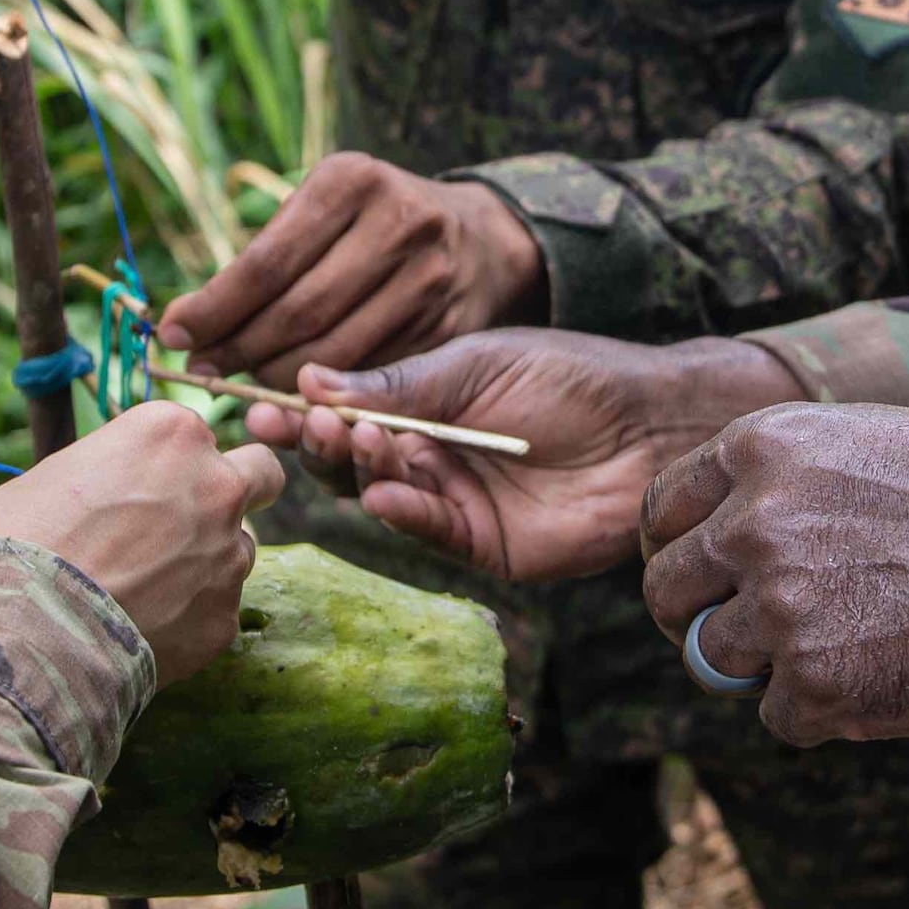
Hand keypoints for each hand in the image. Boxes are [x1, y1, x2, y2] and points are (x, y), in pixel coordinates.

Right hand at [0, 399, 285, 683]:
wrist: (19, 632)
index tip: (143, 489)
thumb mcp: (52, 476)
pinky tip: (138, 632)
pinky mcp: (224, 618)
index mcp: (171, 434)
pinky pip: (217, 611)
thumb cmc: (14, 544)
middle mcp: (216, 485)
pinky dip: (187, 621)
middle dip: (235, 493)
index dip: (170, 465)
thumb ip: (108, 472)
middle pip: (260, 475)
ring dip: (205, 564)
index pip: (196, 436)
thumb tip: (112, 493)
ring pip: (238, 551)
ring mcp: (227, 555)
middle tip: (190, 522)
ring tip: (141, 593)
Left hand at [157, 155, 547, 380]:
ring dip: (274, 379)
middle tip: (201, 369)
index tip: (172, 334)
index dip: (214, 308)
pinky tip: (294, 392)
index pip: (266, 262)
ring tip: (240, 381)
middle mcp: (398, 223)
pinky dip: (323, 392)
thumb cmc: (374, 221)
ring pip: (332, 352)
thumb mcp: (327, 205)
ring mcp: (430, 277)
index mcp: (352, 181)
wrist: (481, 236)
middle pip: (297, 311)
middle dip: (238, 348)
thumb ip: (269, 252)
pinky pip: (369, 375)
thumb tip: (189, 322)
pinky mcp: (449, 327)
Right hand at [247, 332, 798, 585]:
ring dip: (358, 468)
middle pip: (350, 459)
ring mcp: (453, 501)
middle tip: (298, 423)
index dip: (303, 410)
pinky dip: (400, 511)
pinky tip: (385, 492)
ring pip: (380, 494)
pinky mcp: (482, 544)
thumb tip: (309, 381)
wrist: (649, 426)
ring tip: (353, 438)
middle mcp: (430, 455)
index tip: (259, 397)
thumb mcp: (474, 365)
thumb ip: (396, 383)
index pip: (346, 412)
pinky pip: (427, 531)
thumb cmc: (569, 378)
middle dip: (317, 442)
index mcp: (423, 405)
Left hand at [640, 406, 908, 745]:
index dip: (676, 548)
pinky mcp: (812, 683)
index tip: (701, 574)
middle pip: (667, 591)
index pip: (661, 510)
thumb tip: (716, 528)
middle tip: (744, 630)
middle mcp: (753, 525)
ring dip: (761, 665)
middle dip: (696, 615)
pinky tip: (874, 678)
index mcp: (760, 451)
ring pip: (714, 660)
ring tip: (835, 648)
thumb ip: (779, 475)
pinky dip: (817, 711)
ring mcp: (778, 608)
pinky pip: (778, 715)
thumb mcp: (862, 437)